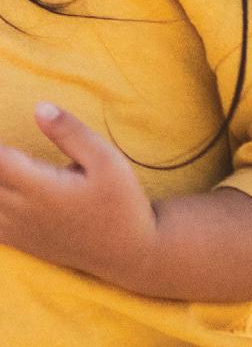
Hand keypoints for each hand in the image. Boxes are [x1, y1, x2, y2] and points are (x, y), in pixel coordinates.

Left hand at [0, 102, 157, 292]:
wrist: (130, 253)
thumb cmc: (122, 202)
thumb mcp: (106, 160)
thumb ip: (71, 133)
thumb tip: (40, 108)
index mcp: (41, 188)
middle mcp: (23, 211)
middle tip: (5, 151)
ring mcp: (20, 230)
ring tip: (5, 164)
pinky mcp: (23, 242)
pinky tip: (5, 191)